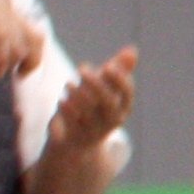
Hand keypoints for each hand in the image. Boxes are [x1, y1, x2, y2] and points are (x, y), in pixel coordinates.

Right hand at [0, 0, 46, 82]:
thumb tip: (7, 64)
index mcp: (6, 11)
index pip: (35, 37)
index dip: (30, 59)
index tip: (12, 74)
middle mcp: (6, 7)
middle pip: (37, 42)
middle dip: (25, 65)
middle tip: (1, 75)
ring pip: (17, 50)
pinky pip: (1, 47)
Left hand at [47, 45, 139, 160]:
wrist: (75, 145)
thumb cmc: (93, 109)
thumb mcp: (105, 89)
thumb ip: (118, 70)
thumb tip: (132, 49)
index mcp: (122, 108)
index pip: (127, 94)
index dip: (119, 80)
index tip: (108, 65)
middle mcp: (110, 122)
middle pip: (108, 103)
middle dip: (96, 84)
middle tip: (82, 68)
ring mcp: (92, 132)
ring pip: (88, 114)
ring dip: (78, 96)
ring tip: (68, 82)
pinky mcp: (73, 140)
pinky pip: (71, 127)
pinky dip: (67, 113)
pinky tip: (62, 100)